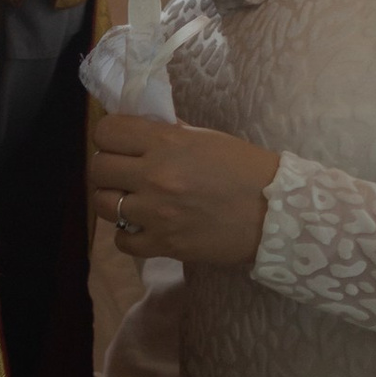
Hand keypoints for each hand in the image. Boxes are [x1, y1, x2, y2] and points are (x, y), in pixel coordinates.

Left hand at [90, 111, 279, 269]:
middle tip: (124, 173)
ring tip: (132, 201)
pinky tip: (143, 227)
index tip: (120, 143)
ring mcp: (156, 213)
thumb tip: (137, 132)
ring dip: (114, 201)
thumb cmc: (247, 170)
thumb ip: (168, 134)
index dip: (109, 136)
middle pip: (98, 168)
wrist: (277, 214)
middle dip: (108, 168)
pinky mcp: (163, 244)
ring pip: (102, 204)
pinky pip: (121, 242)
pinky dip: (127, 235)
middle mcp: (155, 175)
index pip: (107, 131)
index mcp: (167, 142)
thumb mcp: (207, 138)